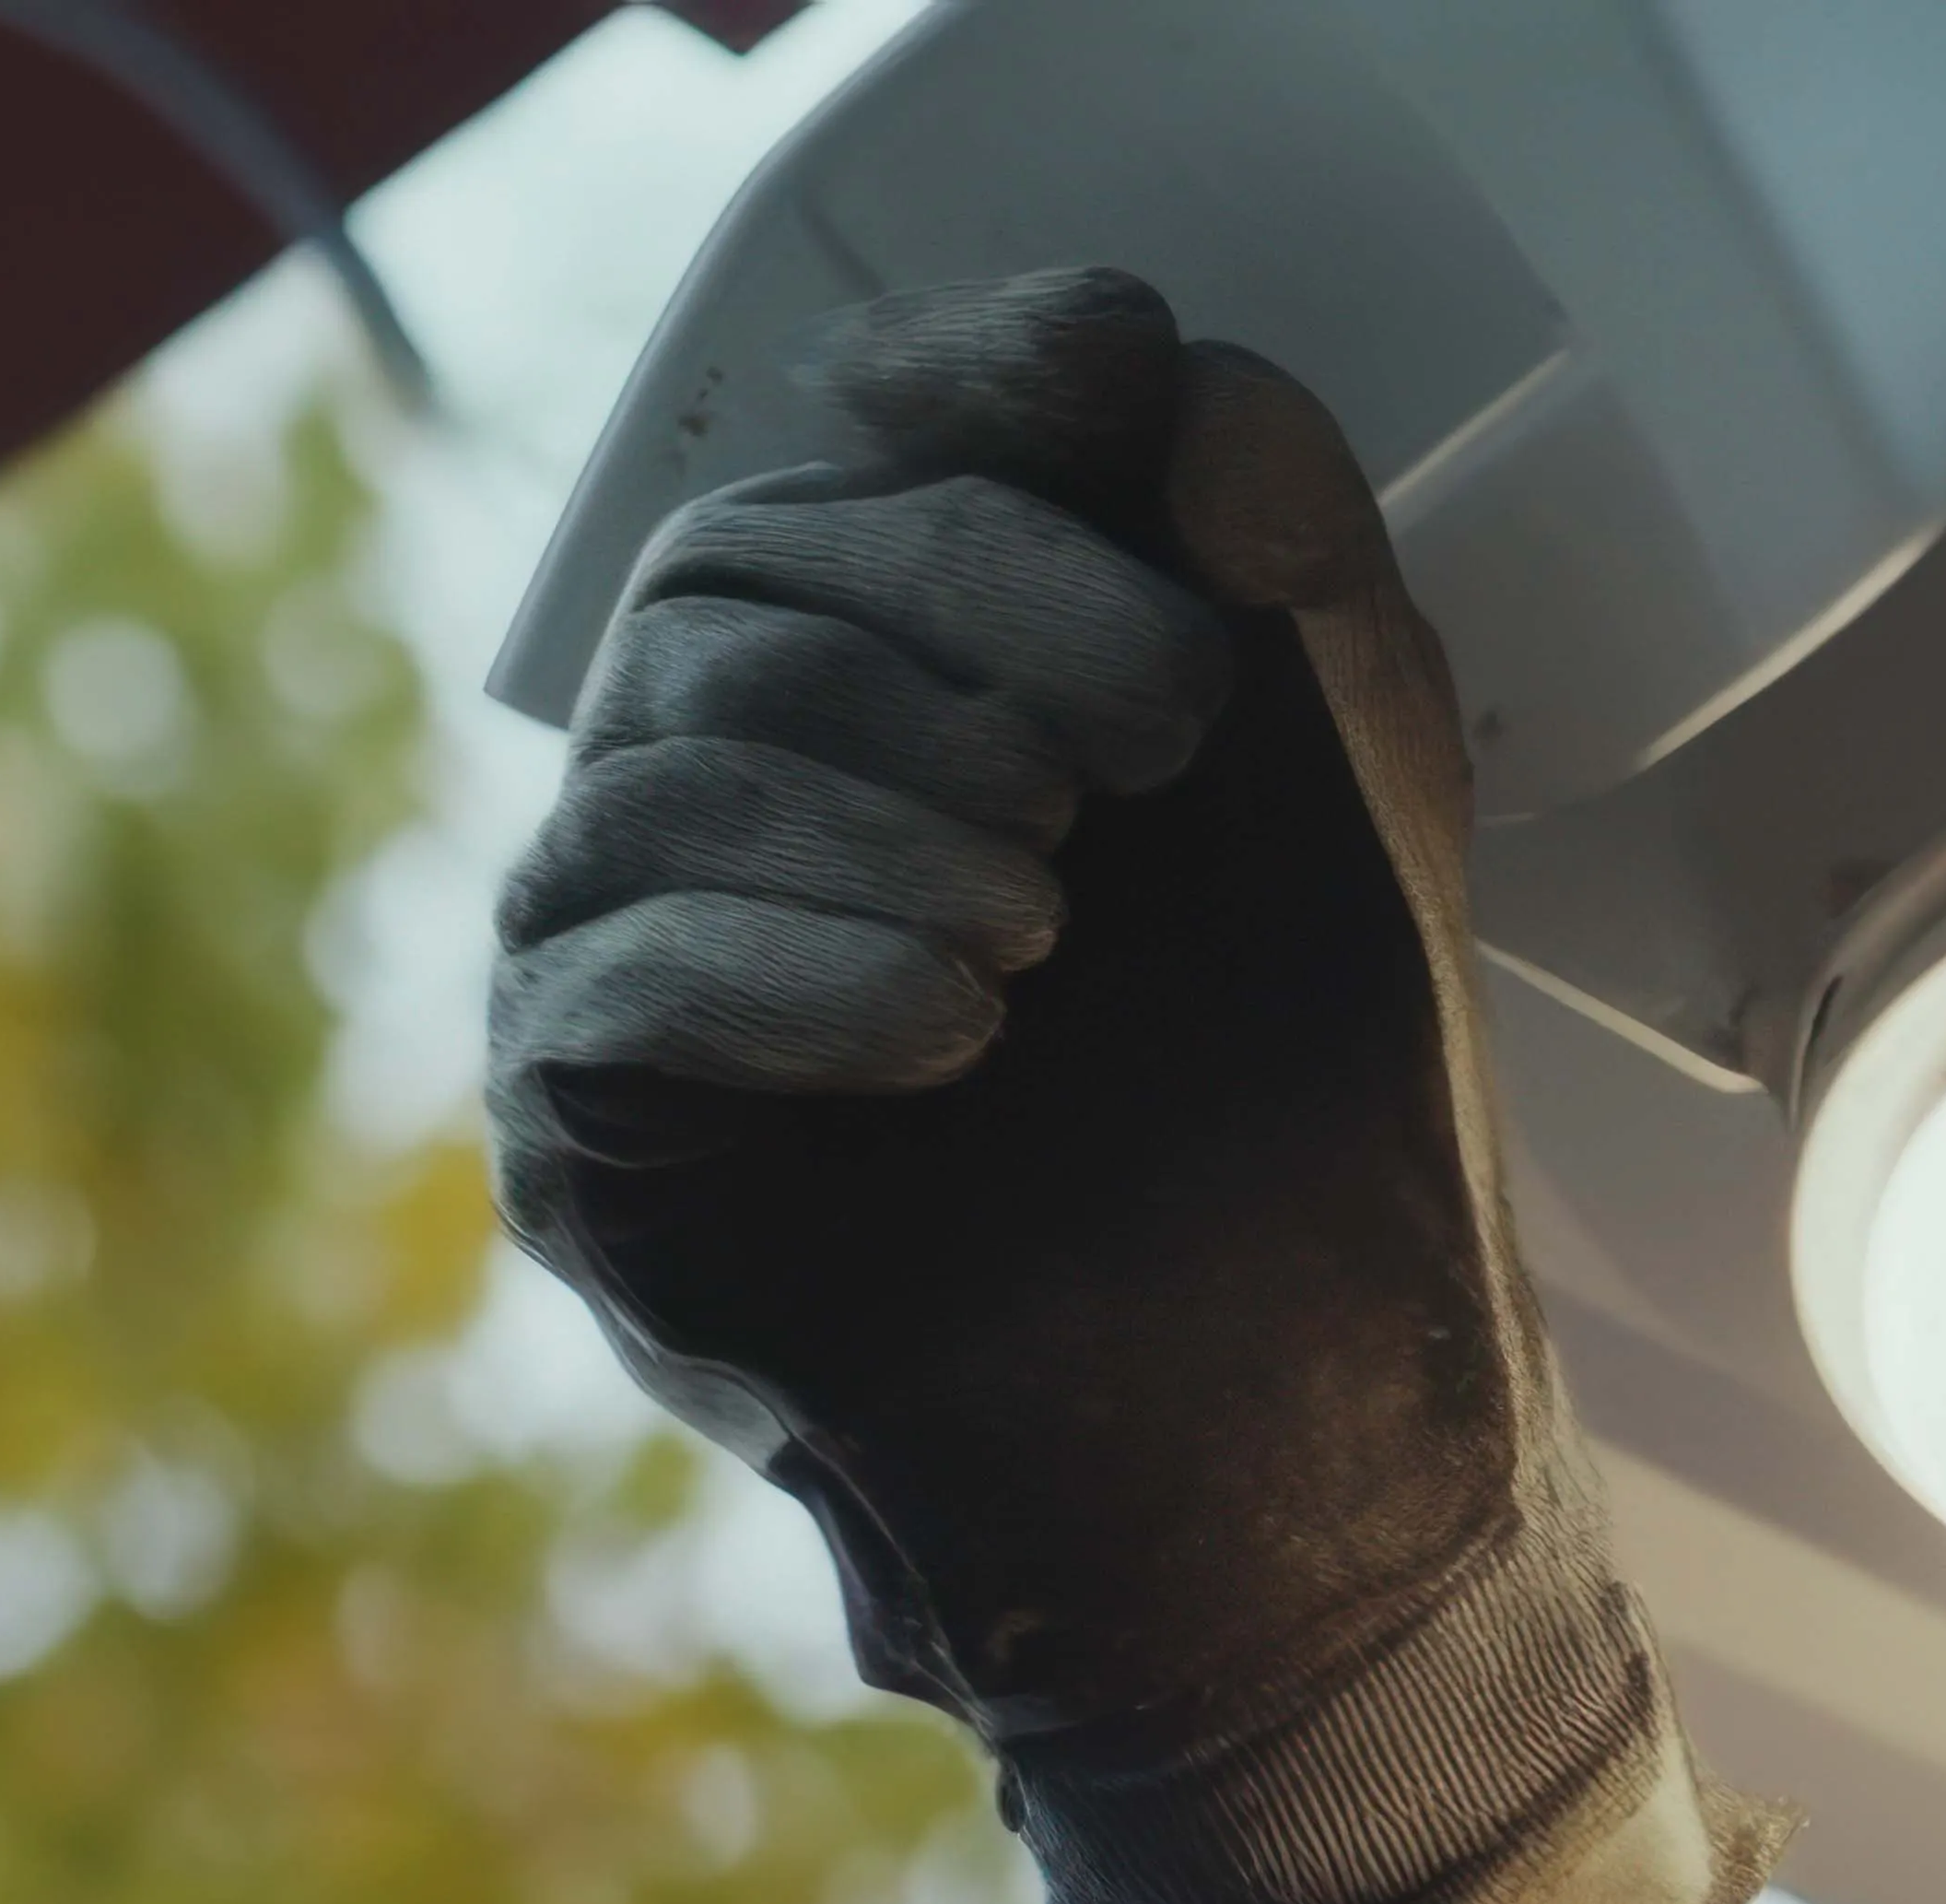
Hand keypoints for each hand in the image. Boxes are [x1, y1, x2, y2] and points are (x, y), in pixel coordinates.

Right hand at [488, 267, 1775, 1903]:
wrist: (1307, 1480)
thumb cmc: (1320, 1153)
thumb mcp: (1355, 806)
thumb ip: (1288, 570)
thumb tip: (1181, 380)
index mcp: (900, 706)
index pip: (852, 453)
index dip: (963, 396)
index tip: (1113, 385)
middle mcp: (737, 813)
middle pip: (746, 571)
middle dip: (971, 614)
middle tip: (1153, 744)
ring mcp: (637, 981)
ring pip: (659, 756)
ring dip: (893, 802)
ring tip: (1057, 926)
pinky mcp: (591, 1152)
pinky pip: (606, 978)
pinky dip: (795, 966)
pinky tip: (957, 1022)